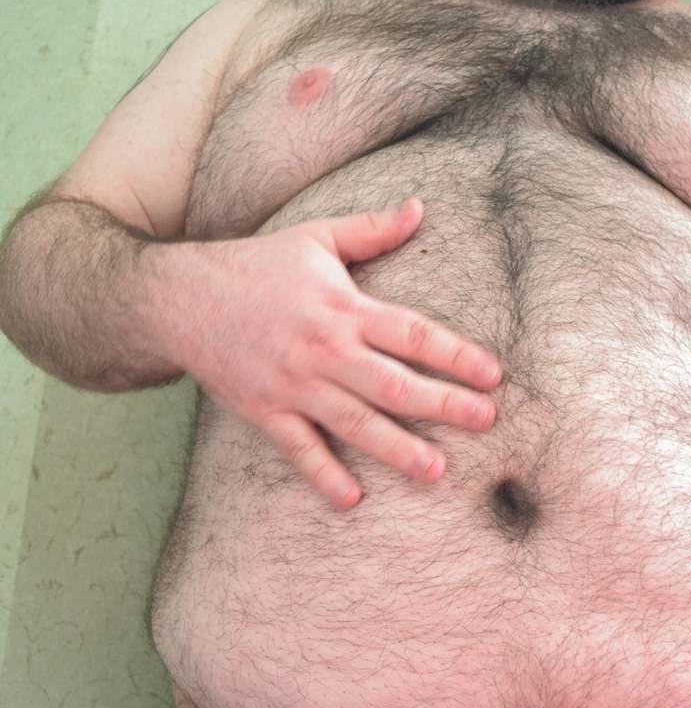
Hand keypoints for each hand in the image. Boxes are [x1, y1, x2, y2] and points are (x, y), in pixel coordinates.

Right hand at [177, 196, 502, 507]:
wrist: (180, 298)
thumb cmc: (256, 265)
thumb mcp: (316, 238)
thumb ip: (372, 230)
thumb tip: (420, 208)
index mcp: (344, 307)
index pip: (412, 333)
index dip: (455, 355)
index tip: (492, 375)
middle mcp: (325, 349)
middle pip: (394, 383)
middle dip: (444, 405)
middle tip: (485, 423)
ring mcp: (294, 384)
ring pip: (355, 421)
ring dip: (398, 448)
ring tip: (437, 471)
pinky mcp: (265, 411)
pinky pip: (299, 448)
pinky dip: (324, 474)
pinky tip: (353, 499)